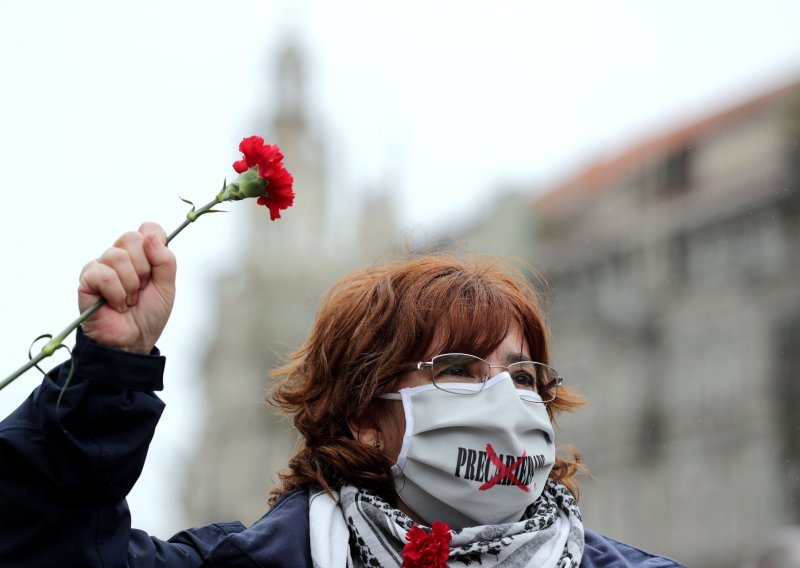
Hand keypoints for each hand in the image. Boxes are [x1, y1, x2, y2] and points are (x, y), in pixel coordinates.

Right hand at [78, 222, 175, 353]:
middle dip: (144, 269)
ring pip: (117, 256)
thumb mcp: (168, 287)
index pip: (149, 228)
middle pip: (132, 238)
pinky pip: (103, 274)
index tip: (156, 269)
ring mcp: (102, 266)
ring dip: (130, 285)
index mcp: (142, 254)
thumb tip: (150, 236)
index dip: (156, 245)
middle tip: (142, 289)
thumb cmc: (149, 314)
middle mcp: (120, 255)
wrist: (134, 341)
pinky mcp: (87, 280)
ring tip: (129, 300)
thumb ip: (166, 260)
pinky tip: (116, 305)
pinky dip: (116, 293)